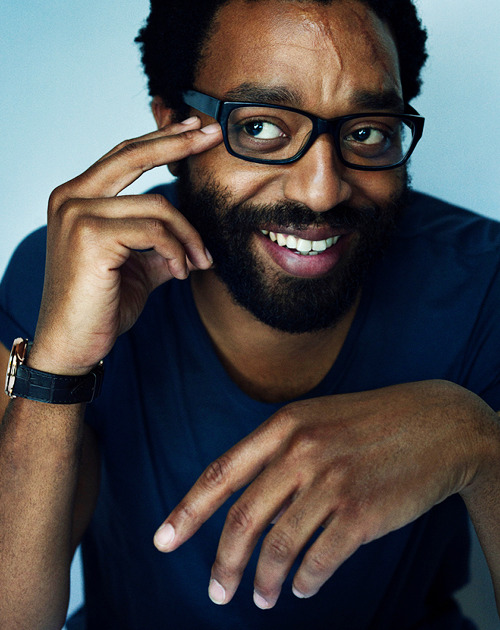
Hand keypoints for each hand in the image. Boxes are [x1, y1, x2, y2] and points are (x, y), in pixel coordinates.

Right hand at [30, 118, 221, 373]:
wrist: (73, 344)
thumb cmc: (101, 305)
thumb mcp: (136, 266)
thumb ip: (158, 243)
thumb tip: (190, 236)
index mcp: (76, 198)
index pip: (123, 156)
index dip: (160, 140)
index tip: (193, 129)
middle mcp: (70, 197)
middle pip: (133, 156)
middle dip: (178, 144)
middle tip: (214, 135)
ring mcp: (76, 214)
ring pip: (157, 206)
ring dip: (188, 237)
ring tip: (199, 263)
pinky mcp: (90, 236)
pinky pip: (155, 231)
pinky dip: (177, 251)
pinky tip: (181, 273)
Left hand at [154, 381, 492, 608]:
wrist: (439, 424)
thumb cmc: (372, 422)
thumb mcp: (318, 418)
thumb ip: (279, 453)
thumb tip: (246, 503)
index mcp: (285, 425)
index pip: (221, 472)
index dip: (188, 510)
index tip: (163, 540)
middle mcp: (303, 452)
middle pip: (243, 519)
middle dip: (222, 563)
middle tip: (216, 592)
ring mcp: (333, 482)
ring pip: (278, 547)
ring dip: (263, 581)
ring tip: (261, 597)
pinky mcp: (363, 513)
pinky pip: (319, 561)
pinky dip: (305, 582)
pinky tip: (303, 587)